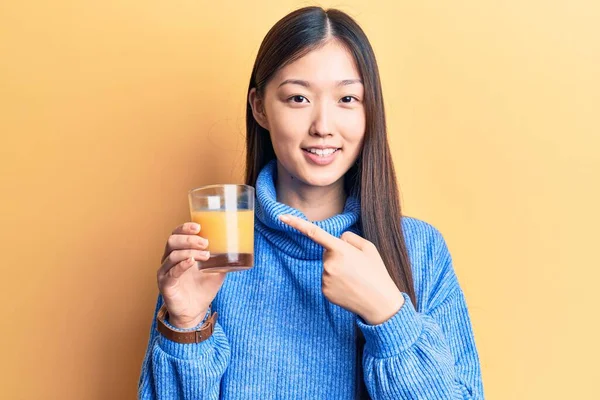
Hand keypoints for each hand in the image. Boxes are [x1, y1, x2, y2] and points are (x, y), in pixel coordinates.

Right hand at [157, 222, 226, 328]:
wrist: (195, 312)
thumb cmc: (203, 289)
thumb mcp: (216, 271)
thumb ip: (222, 260)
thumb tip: (237, 248)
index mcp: (180, 252)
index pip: (177, 234)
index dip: (185, 228)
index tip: (199, 226)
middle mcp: (169, 260)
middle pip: (173, 241)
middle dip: (189, 238)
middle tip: (205, 241)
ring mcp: (165, 272)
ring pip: (172, 254)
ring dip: (190, 251)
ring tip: (206, 254)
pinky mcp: (165, 284)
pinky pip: (171, 271)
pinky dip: (182, 265)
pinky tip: (192, 262)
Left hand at [279, 215, 403, 324]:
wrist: (380, 303)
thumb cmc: (376, 273)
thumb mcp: (368, 248)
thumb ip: (350, 238)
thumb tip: (337, 239)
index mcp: (340, 249)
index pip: (314, 232)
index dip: (296, 223)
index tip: (281, 217)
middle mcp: (329, 263)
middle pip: (327, 252)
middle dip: (338, 255)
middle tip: (356, 267)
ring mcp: (325, 278)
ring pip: (327, 267)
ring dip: (338, 270)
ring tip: (355, 278)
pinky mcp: (324, 291)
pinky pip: (327, 280)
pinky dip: (336, 282)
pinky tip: (349, 287)